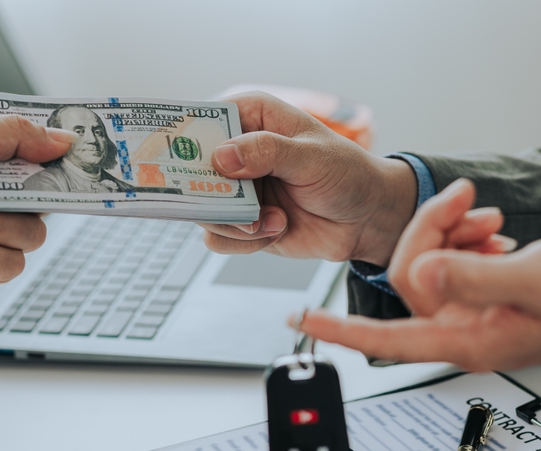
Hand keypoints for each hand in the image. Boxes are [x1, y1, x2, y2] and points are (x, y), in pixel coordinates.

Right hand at [198, 92, 419, 263]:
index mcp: (250, 117)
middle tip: (226, 204)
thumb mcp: (312, 156)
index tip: (174, 159)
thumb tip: (221, 157)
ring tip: (270, 220)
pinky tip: (276, 230)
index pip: (201, 121)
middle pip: (189, 171)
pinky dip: (244, 241)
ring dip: (233, 222)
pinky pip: (219, 237)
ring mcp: (236, 190)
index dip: (182, 138)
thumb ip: (267, 152)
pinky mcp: (241, 222)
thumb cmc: (347, 174)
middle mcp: (236, 152)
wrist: (366, 219)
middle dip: (205, 193)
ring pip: (200, 210)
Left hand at [297, 236, 540, 368]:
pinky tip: (494, 233)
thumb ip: (475, 278)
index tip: (300, 319)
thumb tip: (422, 276)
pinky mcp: (485, 298)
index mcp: (468, 340)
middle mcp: (463, 332)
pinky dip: (466, 240)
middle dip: (428, 232)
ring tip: (490, 218)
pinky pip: (453, 264)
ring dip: (451, 232)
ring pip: (430, 265)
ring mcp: (474, 316)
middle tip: (465, 202)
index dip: (339, 328)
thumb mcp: (537, 280)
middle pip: (409, 278)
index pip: (385, 338)